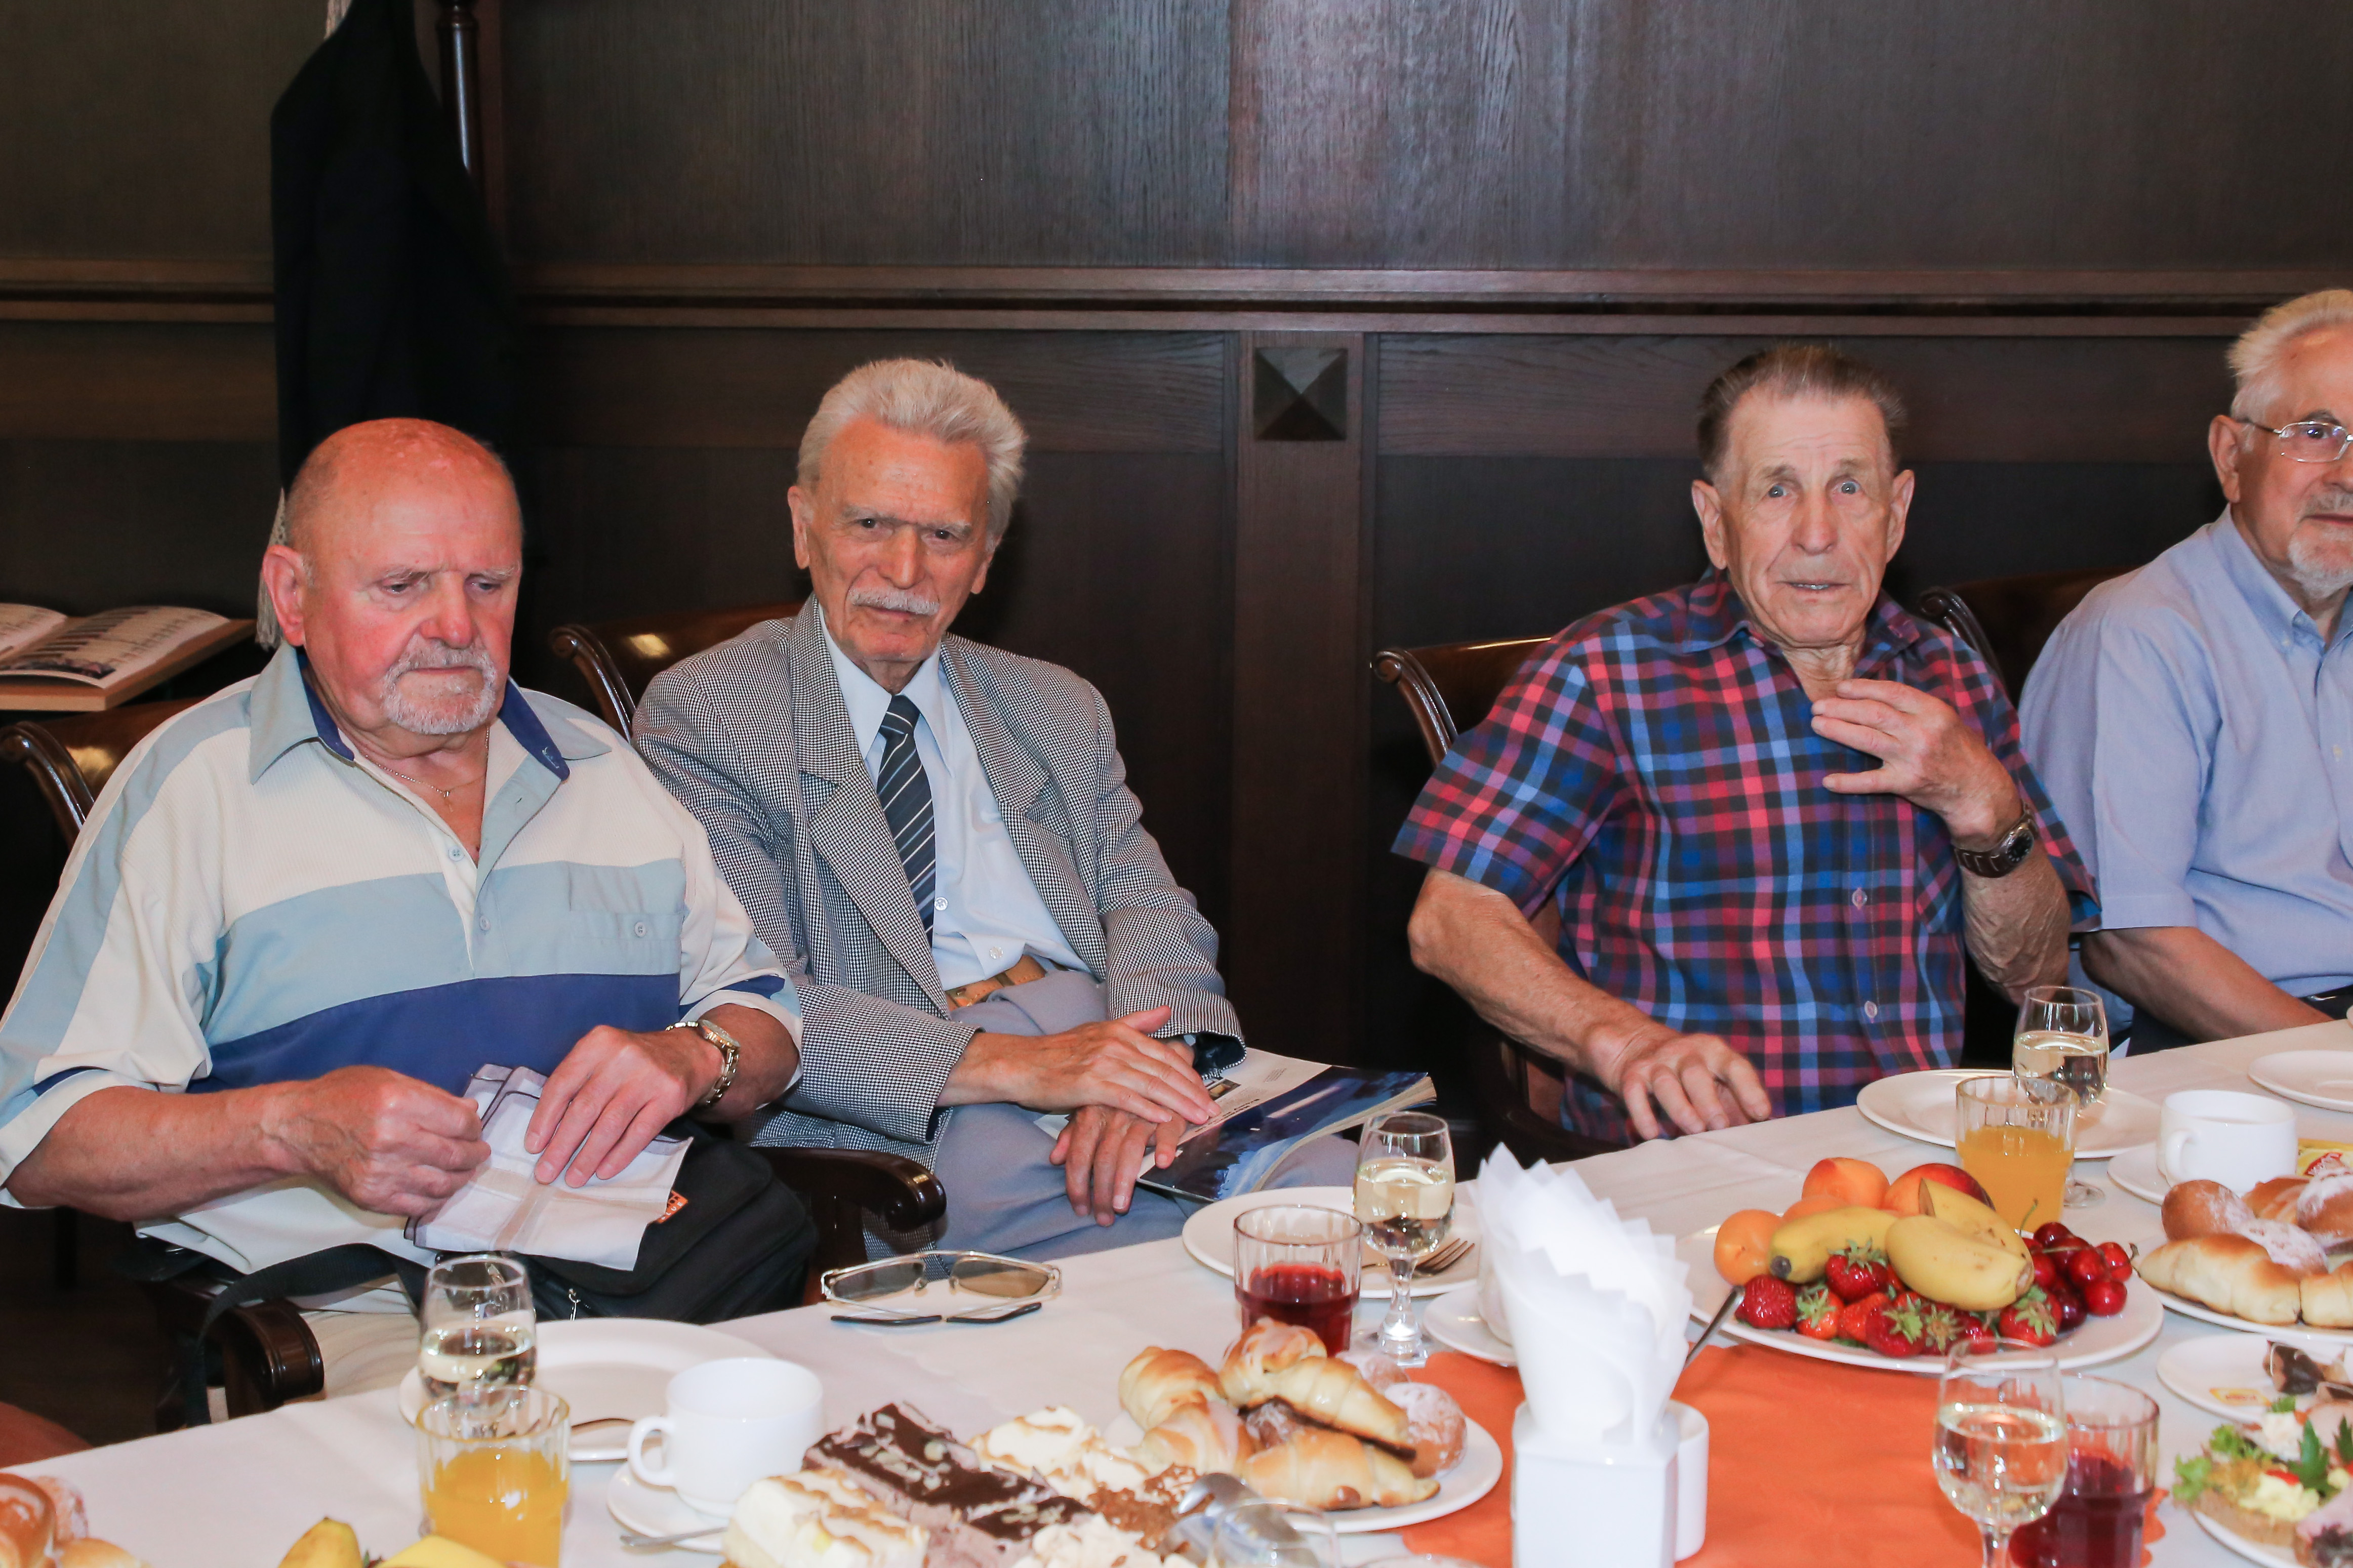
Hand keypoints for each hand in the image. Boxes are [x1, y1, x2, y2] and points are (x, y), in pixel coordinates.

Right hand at [264, 1066, 489, 1216]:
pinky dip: (437, 1199)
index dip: (474, 1127)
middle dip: (475, 1154)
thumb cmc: (343, 1096)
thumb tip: (470, 1111)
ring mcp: (381, 1172)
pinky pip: (419, 1206)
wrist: (297, 1128)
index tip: (474, 1128)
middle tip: (479, 1152)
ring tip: (464, 1170)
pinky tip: (441, 1188)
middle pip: (455, 1155)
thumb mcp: (388, 1079)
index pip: (459, 1122)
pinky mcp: (371, 1197)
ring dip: (462, 1178)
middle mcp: (392, 1139)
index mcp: (398, 1103)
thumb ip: (432, 1095)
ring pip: (442, 1184)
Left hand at [526, 1025, 718, 1185]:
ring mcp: (648, 1077)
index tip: (533, 1147)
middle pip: (584, 1108)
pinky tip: (604, 1171)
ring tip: (574, 1178)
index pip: (562, 1084)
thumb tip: (547, 1133)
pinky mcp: (669, 1097)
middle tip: (546, 1172)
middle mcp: (621, 1056)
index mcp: (597, 1043)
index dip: (544, 1118)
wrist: (690, 1053)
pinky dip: (618, 1156)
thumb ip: (578, 1083)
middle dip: (562, 1145)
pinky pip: (638, 1133)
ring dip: (588, 1157)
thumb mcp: (603, 1057)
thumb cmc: (635, 1061)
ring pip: (609, 1125)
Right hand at [959, 1006, 1217, 1122]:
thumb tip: (1167, 1011)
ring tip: (1198, 1119)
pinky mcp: (1089, 1084)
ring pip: (1151, 1084)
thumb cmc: (1059, 1054)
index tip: (1207, 1093)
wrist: (1021, 1064)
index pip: (1165, 1055)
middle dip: (1192, 1092)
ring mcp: (1103, 1063)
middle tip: (1211, 1110)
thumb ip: (1136, 1022)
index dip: (1189, 1075)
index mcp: (1120, 1032)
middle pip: (1164, 1070)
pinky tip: (1163, 1119)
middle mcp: (1115, 1044)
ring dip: (1178, 1104)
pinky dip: (1147, 1108)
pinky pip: (1125, 1098)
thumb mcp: (1099, 1030)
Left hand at [1050, 1105, 1188, 1223]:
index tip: (1080, 1209)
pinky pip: (1166, 1131)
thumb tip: (1054, 1158)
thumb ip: (1072, 1134)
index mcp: (1091, 1114)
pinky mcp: (1168, 1111)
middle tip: (1103, 1219)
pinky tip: (1163, 1165)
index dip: (1077, 1184)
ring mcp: (1140, 1113)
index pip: (1079, 1155)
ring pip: (1129, 1150)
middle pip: (1103, 1159)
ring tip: (1120, 1207)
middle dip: (1101, 1192)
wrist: (1153, 1065)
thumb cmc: (1119, 1096)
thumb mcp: (1089, 1109)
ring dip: (1124, 1181)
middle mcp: (1113, 1115)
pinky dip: (1166, 1147)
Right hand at [1597, 1025, 1771, 1140]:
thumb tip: (1759, 1132)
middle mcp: (1684, 1052)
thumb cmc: (1687, 1071)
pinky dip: (1642, 1114)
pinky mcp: (1631, 1075)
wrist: (1635, 1042)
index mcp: (1713, 1051)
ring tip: (1693, 1129)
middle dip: (1709, 1102)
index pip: (1734, 1066)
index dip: (1749, 1089)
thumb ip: (1734, 1102)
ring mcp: (1656, 1062)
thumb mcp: (1714, 1077)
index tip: (1761, 1113)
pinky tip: (1651, 1134)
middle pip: (1696, 1073)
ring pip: (1666, 1083)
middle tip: (1720, 1127)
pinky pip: (1635, 1093)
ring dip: (1681, 1108)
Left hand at [1809, 679, 2021, 844]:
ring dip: (1838, 731)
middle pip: (1873, 714)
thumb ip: (1914, 707)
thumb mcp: (1945, 719)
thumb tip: (1873, 694)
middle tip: (1817, 705)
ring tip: (1817, 724)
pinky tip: (1828, 780)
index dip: (1862, 688)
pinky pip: (1871, 782)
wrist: (1978, 789)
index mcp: (1933, 711)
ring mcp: (1912, 758)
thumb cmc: (1958, 749)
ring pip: (1867, 740)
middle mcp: (1921, 732)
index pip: (1891, 693)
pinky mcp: (1906, 783)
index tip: (1840, 688)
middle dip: (1841, 708)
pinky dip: (1848, 782)